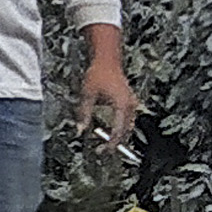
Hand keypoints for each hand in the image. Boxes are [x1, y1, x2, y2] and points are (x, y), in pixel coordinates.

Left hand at [76, 30, 139, 144]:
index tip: (102, 150)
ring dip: (118, 134)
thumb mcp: (87, 95)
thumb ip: (84, 114)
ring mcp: (131, 103)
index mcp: (122, 106)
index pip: (118, 131)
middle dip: (115, 141)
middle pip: (126, 130)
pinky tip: (110, 130)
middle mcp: (130, 105)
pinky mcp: (129, 101)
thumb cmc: (97, 75)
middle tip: (102, 150)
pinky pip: (127, 118)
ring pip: (128, 125)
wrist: (107, 60)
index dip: (110, 143)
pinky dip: (120, 126)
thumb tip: (80, 130)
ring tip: (105, 143)